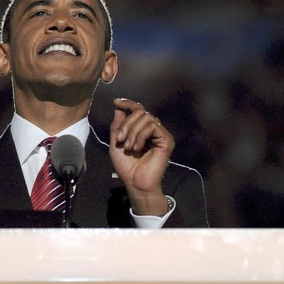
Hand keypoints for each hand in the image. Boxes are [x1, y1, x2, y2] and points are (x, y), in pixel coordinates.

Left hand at [109, 98, 174, 215]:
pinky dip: (141, 136)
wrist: (135, 182)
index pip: (138, 110)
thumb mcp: (116, 143)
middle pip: (140, 112)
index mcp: (142, 129)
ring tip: (129, 147)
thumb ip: (117, 125)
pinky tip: (137, 148)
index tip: (116, 102)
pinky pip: (152, 126)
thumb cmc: (126, 166)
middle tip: (121, 140)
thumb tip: (119, 107)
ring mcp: (161, 134)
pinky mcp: (167, 140)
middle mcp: (153, 130)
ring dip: (132, 132)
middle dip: (127, 124)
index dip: (128, 103)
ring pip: (146, 118)